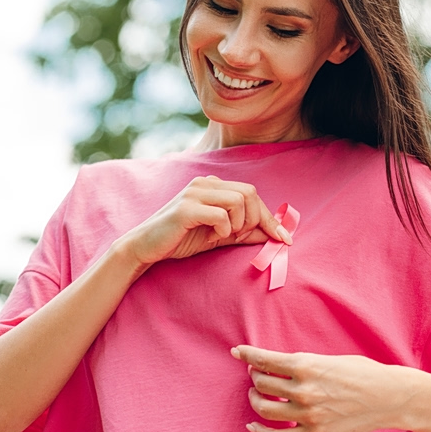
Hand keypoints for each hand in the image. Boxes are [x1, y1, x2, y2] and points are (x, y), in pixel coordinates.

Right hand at [124, 176, 290, 267]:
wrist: (146, 247)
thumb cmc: (181, 240)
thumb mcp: (219, 237)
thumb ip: (244, 233)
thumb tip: (274, 236)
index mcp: (213, 186)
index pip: (251, 193)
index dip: (270, 217)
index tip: (284, 239)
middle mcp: (204, 183)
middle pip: (249, 193)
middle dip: (255, 219)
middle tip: (241, 237)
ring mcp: (194, 192)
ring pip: (238, 200)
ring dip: (239, 224)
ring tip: (225, 236)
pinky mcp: (186, 208)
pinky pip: (220, 215)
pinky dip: (223, 229)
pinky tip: (211, 236)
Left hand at [231, 345, 400, 431]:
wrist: (388, 396)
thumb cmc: (362, 372)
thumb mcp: (328, 359)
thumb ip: (302, 364)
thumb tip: (276, 366)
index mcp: (306, 364)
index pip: (264, 360)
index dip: (246, 355)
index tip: (237, 352)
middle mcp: (303, 388)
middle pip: (261, 383)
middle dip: (254, 376)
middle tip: (256, 374)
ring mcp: (307, 413)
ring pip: (264, 408)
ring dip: (255, 400)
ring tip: (257, 395)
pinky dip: (260, 431)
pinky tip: (253, 426)